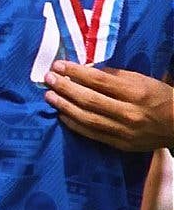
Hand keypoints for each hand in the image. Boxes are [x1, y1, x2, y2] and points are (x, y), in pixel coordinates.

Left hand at [45, 60, 173, 152]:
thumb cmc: (161, 98)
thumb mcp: (144, 80)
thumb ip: (116, 75)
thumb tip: (87, 70)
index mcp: (137, 92)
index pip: (99, 80)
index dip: (76, 72)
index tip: (58, 65)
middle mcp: (129, 113)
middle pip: (89, 99)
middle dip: (65, 88)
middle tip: (48, 79)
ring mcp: (124, 131)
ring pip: (87, 118)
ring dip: (64, 106)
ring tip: (49, 96)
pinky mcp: (121, 144)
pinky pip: (92, 134)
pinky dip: (74, 124)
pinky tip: (62, 115)